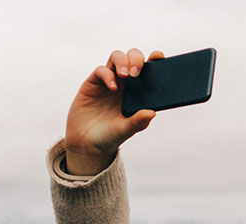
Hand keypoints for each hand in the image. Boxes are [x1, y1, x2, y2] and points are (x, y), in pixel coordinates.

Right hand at [65, 48, 164, 175]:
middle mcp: (124, 83)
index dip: (154, 59)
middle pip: (133, 58)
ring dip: (123, 61)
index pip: (148, 69)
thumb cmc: (109, 136)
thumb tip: (152, 112)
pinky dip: (107, 75)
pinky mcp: (93, 83)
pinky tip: (112, 87)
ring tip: (125, 75)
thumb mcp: (125, 131)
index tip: (158, 57)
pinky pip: (101, 70)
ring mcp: (109, 81)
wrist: (87, 144)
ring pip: (117, 57)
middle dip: (136, 59)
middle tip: (136, 73)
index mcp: (138, 91)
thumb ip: (137, 122)